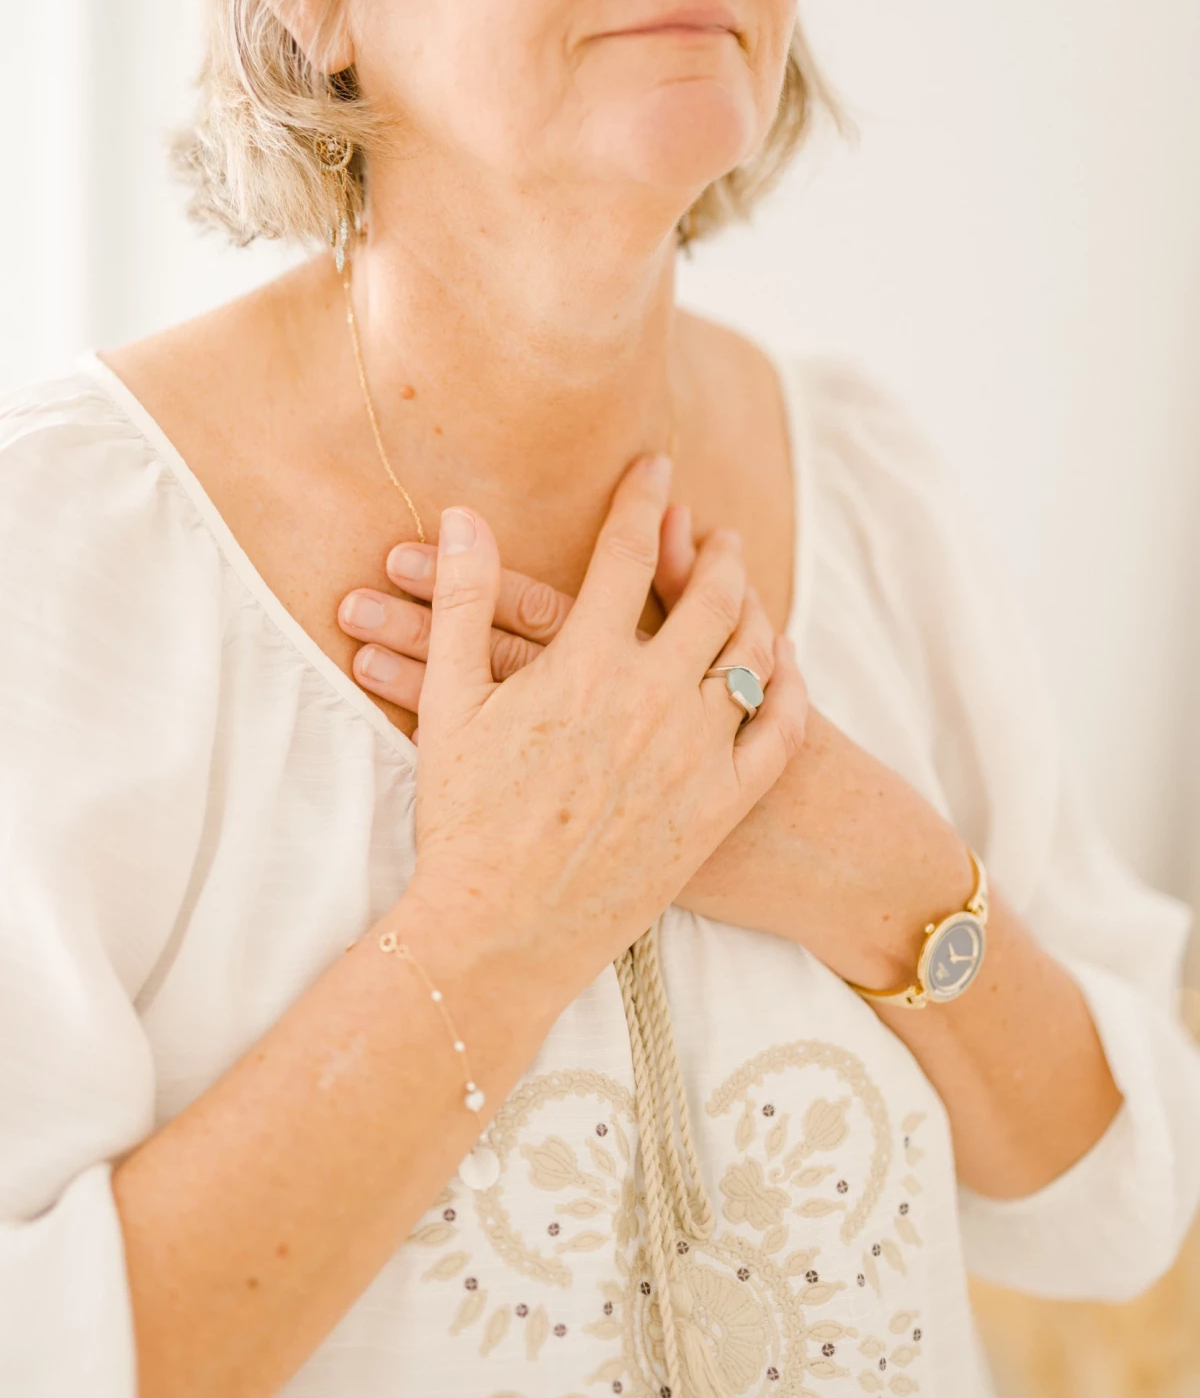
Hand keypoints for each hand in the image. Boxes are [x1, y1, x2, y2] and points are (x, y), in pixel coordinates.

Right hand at [391, 458, 808, 1013]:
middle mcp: (652, 698)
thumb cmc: (462, 819)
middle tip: (715, 530)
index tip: (655, 466)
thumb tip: (466, 514)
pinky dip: (787, 684)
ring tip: (746, 587)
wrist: (500, 932)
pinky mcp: (720, 806)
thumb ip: (463, 601)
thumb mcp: (449, 703)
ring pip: (749, 653)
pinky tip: (782, 663)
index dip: (642, 499)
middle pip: (709, 595)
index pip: (626, 551)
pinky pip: (779, 729)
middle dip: (714, 549)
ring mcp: (695, 753)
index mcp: (585, 663)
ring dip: (753, 605)